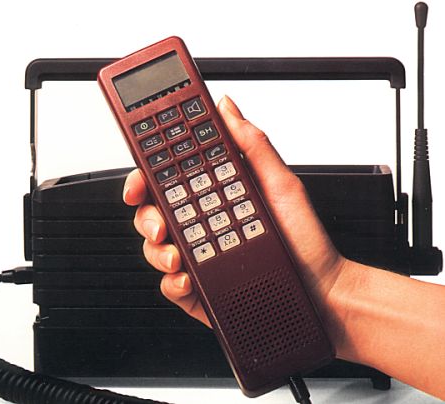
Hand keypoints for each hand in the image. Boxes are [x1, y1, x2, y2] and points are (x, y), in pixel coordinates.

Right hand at [123, 95, 346, 330]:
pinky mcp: (200, 288)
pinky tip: (187, 279)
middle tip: (160, 223)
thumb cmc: (303, 238)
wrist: (321, 289)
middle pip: (154, 213)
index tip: (142, 178)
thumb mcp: (280, 183)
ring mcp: (199, 256)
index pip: (170, 180)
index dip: (148, 176)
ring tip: (178, 256)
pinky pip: (171, 285)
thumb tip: (227, 108)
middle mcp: (202, 224)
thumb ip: (252, 144)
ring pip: (156, 249)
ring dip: (157, 251)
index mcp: (215, 196)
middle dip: (146, 217)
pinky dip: (172, 283)